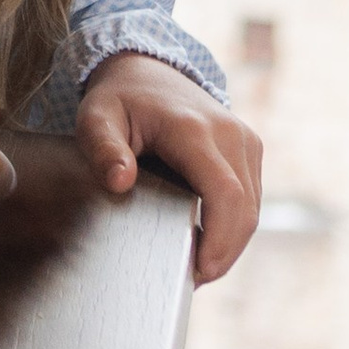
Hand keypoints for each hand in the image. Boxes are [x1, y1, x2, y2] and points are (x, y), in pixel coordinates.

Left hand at [76, 53, 263, 284]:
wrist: (147, 68)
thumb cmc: (118, 98)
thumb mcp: (95, 117)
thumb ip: (103, 148)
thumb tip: (119, 181)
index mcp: (194, 129)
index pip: (225, 194)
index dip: (220, 239)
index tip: (199, 271)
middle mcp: (230, 133)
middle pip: (245, 209)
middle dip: (224, 253)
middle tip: (190, 280)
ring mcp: (246, 141)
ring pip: (253, 208)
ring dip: (231, 243)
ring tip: (196, 266)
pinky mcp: (250, 149)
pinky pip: (251, 198)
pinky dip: (234, 226)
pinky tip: (207, 242)